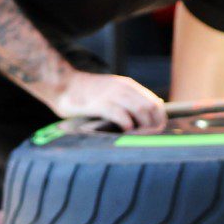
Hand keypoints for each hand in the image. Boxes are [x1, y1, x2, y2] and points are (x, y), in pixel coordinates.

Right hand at [52, 69, 167, 132]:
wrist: (63, 85)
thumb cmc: (87, 95)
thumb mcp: (112, 93)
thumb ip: (128, 102)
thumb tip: (148, 118)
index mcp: (128, 86)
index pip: (155, 103)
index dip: (160, 120)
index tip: (158, 133)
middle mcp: (123, 88)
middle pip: (151, 108)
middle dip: (154, 126)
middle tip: (150, 139)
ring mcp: (112, 94)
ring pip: (140, 110)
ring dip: (144, 127)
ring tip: (139, 137)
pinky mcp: (100, 103)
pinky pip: (121, 114)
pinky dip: (128, 125)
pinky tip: (125, 132)